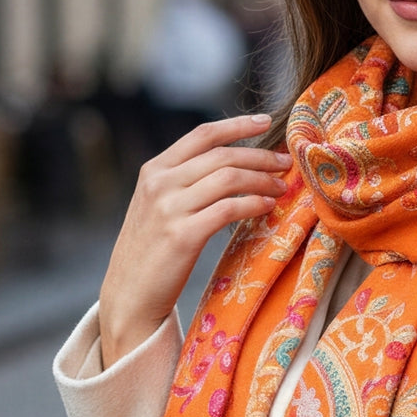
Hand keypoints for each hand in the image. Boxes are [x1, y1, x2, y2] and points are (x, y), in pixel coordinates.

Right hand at [98, 114, 290, 367]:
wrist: (130, 295)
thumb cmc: (151, 252)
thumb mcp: (157, 206)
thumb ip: (184, 181)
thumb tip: (231, 164)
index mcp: (154, 170)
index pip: (202, 135)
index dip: (237, 125)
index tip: (266, 121)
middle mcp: (159, 183)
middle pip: (222, 156)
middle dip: (260, 156)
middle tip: (285, 163)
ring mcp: (169, 208)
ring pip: (229, 178)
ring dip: (262, 180)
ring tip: (281, 187)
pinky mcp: (182, 235)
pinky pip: (229, 209)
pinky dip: (254, 204)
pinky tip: (267, 207)